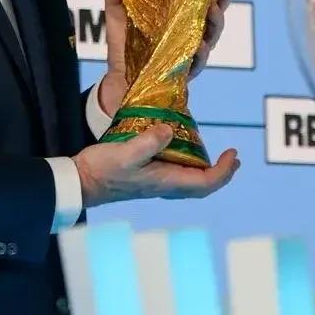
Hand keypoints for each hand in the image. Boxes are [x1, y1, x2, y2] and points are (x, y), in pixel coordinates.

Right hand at [72, 124, 239, 207]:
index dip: (224, 171)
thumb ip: (148, 142)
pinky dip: (188, 163)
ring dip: (206, 169)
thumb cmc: (102, 170)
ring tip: (216, 155)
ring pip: (190, 180)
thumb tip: (169, 129)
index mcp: (165, 181)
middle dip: (221, 172)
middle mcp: (164, 184)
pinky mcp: (146, 176)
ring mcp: (155, 182)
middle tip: (233, 156)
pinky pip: (176, 173)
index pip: (206, 183)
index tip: (233, 154)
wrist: (81, 182)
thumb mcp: (124, 153)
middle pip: (202, 185)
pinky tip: (182, 149)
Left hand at [97, 0, 235, 116]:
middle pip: (216, 13)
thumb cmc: (123, 43)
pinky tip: (201, 44)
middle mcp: (190, 31)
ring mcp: (190, 50)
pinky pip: (198, 61)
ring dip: (216, 21)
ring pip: (212, 35)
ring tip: (213, 8)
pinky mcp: (185, 69)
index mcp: (179, 14)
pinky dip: (201, 53)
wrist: (119, 76)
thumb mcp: (118, 16)